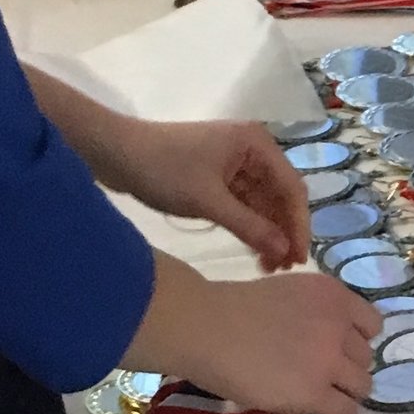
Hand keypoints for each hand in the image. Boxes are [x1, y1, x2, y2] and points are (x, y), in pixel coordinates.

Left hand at [100, 116, 313, 269]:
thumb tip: (286, 251)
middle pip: (279, 196)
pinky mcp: (218, 177)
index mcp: (257, 144)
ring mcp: (235, 164)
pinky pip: (243, 205)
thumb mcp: (208, 201)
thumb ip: (250, 226)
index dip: (298, 226)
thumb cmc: (164, 169)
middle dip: (283, 232)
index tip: (298, 259)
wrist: (115, 153)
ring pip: (262, 204)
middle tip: (282, 269)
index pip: (291, 188)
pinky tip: (252, 251)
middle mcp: (252, 150)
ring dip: (267, 233)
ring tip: (267, 267)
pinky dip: (249, 227)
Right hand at [127, 260, 378, 413]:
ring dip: (345, 391)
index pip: (372, 325)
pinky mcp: (315, 393)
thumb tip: (326, 340)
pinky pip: (346, 411)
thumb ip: (316, 312)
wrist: (205, 328)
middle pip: (366, 357)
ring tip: (325, 397)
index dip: (355, 339)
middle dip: (347, 366)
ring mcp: (329, 361)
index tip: (338, 348)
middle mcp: (339, 325)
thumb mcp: (289, 293)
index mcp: (333, 295)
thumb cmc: (232, 308)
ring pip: (363, 385)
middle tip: (324, 374)